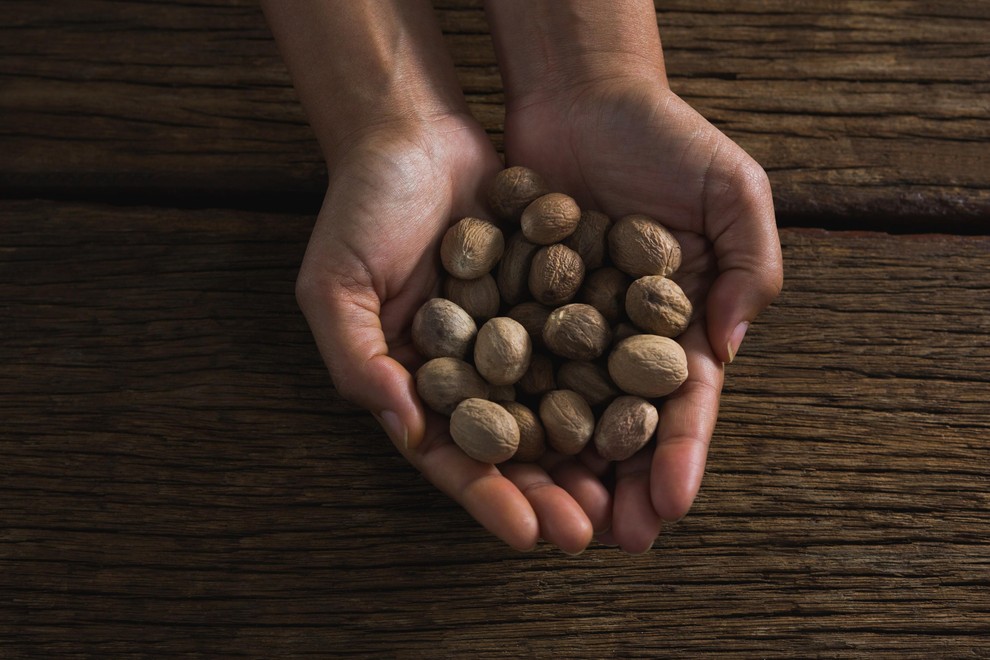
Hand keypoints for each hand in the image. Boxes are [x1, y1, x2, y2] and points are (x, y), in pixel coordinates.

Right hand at [295, 115, 608, 552]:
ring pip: (558, 406)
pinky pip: (586, 343)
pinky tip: (646, 410)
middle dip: (550, 492)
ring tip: (627, 492)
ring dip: (590, 453)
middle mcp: (471, 369)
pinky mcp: (553, 296)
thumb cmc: (362, 207)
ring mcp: (514, 335)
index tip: (526, 536)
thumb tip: (407, 431)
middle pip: (515, 446)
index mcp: (417, 382)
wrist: (413, 130)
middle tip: (590, 533)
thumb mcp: (335, 284)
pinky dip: (612, 378)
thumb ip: (358, 360)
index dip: (488, 497)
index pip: (454, 456)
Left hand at [502, 76, 783, 551]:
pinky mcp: (509, 311)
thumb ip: (746, 265)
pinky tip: (494, 454)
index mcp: (677, 325)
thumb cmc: (665, 138)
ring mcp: (562, 330)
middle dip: (619, 485)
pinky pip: (505, 368)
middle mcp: (619, 340)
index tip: (670, 504)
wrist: (579, 98)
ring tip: (552, 521)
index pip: (683, 403)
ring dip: (557, 470)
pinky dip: (501, 410)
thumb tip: (726, 348)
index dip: (679, 454)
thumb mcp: (731, 190)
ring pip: (559, 413)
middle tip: (611, 540)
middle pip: (620, 426)